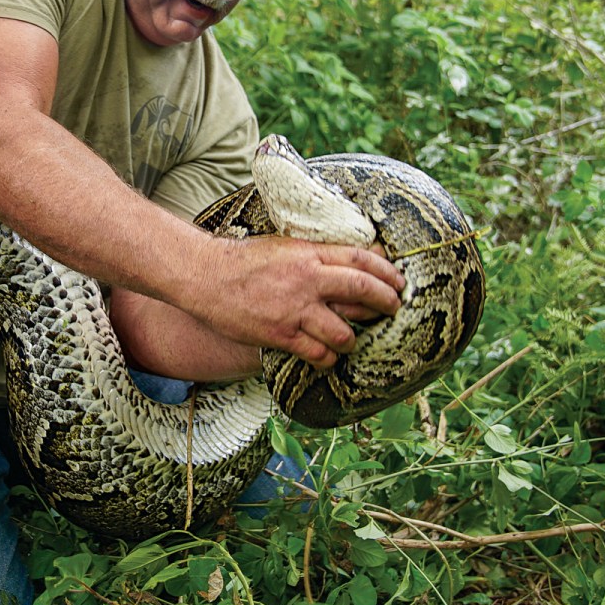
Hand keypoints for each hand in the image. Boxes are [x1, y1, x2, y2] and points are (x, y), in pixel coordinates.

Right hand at [183, 234, 404, 367]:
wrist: (206, 276)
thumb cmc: (244, 260)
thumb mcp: (285, 246)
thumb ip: (316, 254)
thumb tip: (348, 260)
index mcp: (309, 253)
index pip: (361, 259)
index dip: (386, 271)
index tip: (399, 282)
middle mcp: (308, 280)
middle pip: (362, 291)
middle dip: (385, 303)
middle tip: (393, 310)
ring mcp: (296, 309)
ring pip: (344, 332)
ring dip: (354, 339)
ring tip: (352, 341)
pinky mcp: (281, 334)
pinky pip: (317, 353)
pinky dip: (327, 359)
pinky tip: (328, 358)